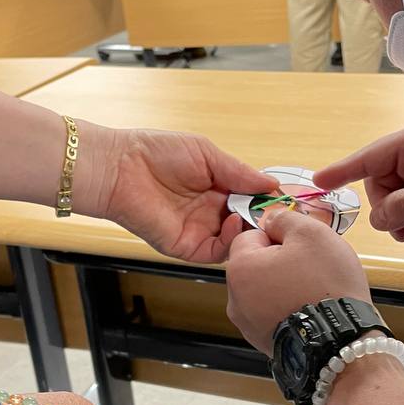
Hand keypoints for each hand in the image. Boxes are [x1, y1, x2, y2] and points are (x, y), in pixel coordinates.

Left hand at [81, 128, 275, 264]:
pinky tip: (233, 222)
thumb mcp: (206, 154)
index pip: (250, 201)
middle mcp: (210, 212)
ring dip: (249, 231)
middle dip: (262, 219)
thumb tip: (271, 183)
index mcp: (216, 189)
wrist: (120, 167)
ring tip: (257, 217)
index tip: (283, 198)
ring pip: (235, 241)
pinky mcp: (185, 246)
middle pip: (246, 223)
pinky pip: (215, 251)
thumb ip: (238, 172)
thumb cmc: (157, 152)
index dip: (266, 201)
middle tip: (278, 213)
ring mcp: (198, 230)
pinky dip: (230, 241)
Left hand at [226, 206, 370, 353]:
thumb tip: (273, 219)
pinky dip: (287, 308)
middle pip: (256, 264)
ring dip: (284, 285)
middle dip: (280, 261)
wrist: (342, 342)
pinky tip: (310, 307)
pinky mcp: (264, 342)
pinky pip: (273, 313)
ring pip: (265, 290)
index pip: (250, 235)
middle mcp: (235, 299)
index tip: (298, 242)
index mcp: (240, 269)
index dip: (277, 234)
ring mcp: (248, 324)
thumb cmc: (327, 287)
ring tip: (313, 289)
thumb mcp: (311, 234)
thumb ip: (285, 219)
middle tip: (311, 266)